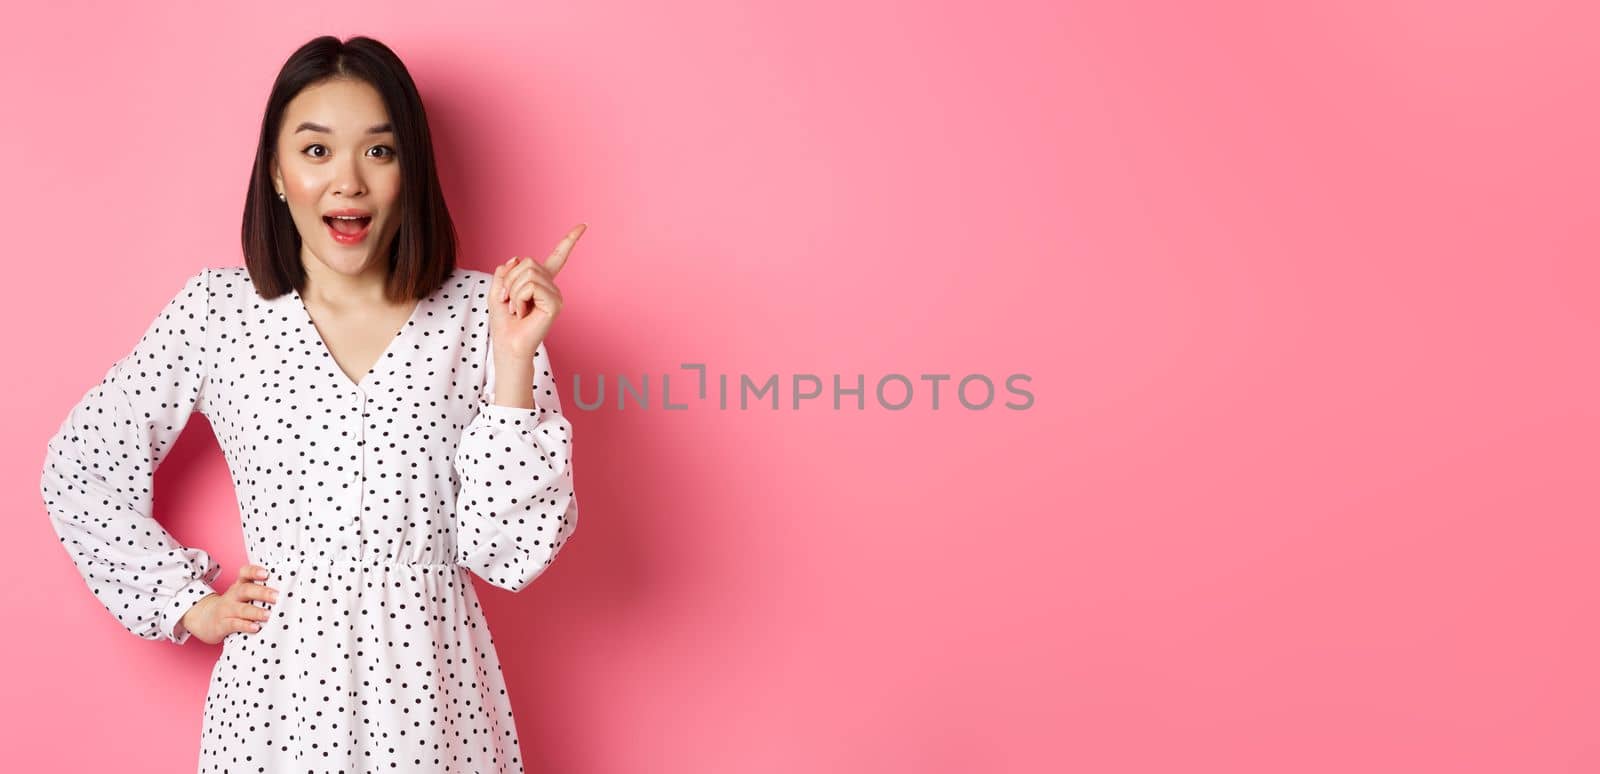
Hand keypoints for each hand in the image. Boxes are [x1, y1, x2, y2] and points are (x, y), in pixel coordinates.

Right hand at [179, 563, 279, 644]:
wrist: (204, 619)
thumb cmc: (232, 606)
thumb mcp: (242, 595)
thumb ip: (259, 592)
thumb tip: (288, 591)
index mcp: (239, 586)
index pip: (244, 573)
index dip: (254, 571)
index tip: (266, 573)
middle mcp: (232, 596)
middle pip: (245, 590)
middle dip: (262, 593)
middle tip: (277, 596)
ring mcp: (226, 610)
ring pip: (241, 609)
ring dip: (256, 612)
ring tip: (269, 615)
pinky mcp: (222, 624)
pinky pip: (234, 624)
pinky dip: (245, 625)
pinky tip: (256, 627)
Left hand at [490, 223, 584, 359]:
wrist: (508, 344)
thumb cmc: (504, 322)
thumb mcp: (498, 290)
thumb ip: (505, 272)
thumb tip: (517, 257)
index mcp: (541, 282)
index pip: (558, 257)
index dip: (569, 240)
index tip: (583, 226)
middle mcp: (552, 287)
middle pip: (528, 262)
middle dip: (511, 280)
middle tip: (510, 302)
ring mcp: (556, 295)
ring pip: (528, 273)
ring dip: (513, 291)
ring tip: (516, 309)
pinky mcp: (555, 304)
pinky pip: (531, 286)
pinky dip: (519, 298)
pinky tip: (523, 313)